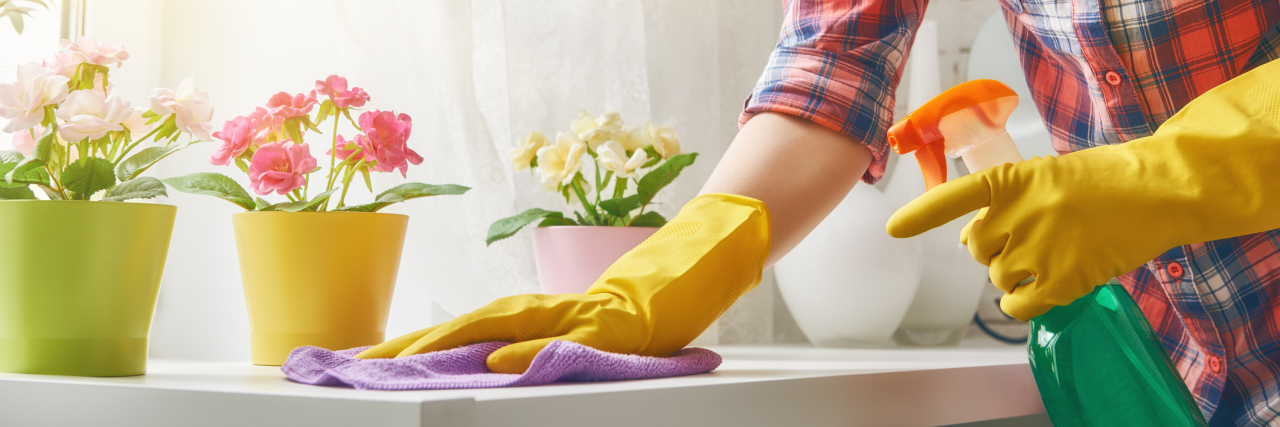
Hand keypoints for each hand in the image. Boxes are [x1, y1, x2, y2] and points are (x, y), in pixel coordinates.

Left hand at [357, 194, 771, 372]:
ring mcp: (566, 316)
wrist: (673, 289)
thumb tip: (473, 363)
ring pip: (498, 327)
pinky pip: (557, 341)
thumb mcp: (559, 337)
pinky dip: (525, 349)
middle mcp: (535, 311)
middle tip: (362, 361)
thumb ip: (519, 346)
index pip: (456, 328)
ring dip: (449, 341)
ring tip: (406, 356)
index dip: (410, 342)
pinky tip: (496, 360)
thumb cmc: (613, 317)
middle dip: (411, 343)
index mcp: (522, 315)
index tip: (364, 360)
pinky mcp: (601, 326)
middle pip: (463, 325)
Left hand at [887, 58, 1279, 319]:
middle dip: (995, 248)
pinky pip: (1019, 304)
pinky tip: (1037, 292)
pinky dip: (1021, 303)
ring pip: (998, 276)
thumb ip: (1008, 201)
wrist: (1158, 190)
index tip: (893, 230)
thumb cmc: (1104, 180)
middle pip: (978, 248)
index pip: (955, 198)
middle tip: (1030, 238)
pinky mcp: (1063, 278)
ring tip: (1051, 256)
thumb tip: (973, 239)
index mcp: (1013, 180)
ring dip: (1014, 274)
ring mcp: (1039, 247)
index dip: (921, 216)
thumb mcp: (1048, 176)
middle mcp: (1019, 213)